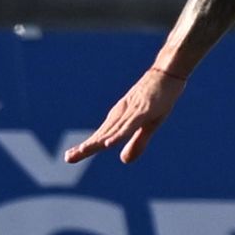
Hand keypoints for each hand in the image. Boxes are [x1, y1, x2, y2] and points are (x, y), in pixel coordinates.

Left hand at [65, 66, 186, 165]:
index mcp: (120, 119)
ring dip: (97, 142)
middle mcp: (121, 116)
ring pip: (112, 131)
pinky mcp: (143, 111)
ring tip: (83, 151)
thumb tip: (123, 160)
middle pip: (102, 135)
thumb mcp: (149, 124)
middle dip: (85, 147)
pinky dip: (117, 135)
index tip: (69, 157)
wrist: (166, 74)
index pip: (100, 137)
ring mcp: (131, 113)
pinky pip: (128, 126)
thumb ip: (137, 142)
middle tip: (68, 158)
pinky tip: (108, 144)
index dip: (86, 148)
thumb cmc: (157, 98)